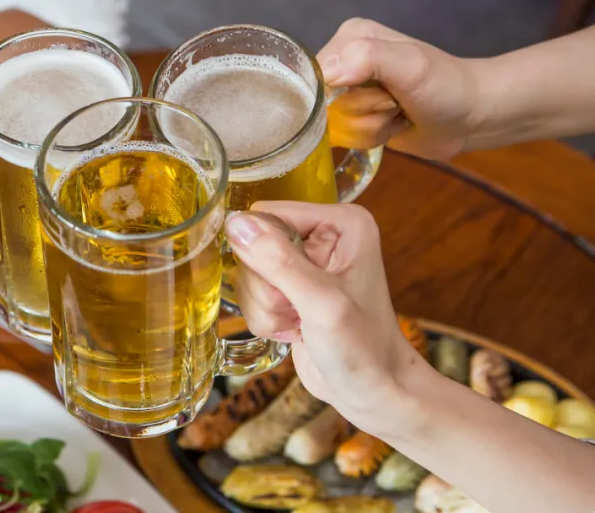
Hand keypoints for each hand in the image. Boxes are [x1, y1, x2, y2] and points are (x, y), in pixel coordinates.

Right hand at [226, 202, 424, 435]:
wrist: (373, 392)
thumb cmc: (363, 350)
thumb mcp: (322, 303)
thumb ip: (279, 262)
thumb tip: (235, 224)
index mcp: (340, 222)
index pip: (267, 215)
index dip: (263, 253)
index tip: (288, 288)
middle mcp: (321, 235)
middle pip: (253, 245)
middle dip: (265, 288)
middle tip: (297, 310)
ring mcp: (304, 261)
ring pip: (248, 273)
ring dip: (265, 307)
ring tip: (299, 323)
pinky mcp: (290, 286)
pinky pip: (250, 292)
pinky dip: (265, 318)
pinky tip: (293, 329)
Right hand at [318, 18, 485, 158]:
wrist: (472, 117)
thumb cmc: (445, 86)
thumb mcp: (410, 65)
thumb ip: (368, 58)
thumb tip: (326, 75)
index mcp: (348, 38)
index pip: (315, 76)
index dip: (340, 95)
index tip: (377, 93)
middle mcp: (343, 61)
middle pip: (323, 104)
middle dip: (361, 114)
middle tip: (393, 105)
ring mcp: (349, 91)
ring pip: (335, 125)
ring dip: (370, 127)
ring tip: (396, 115)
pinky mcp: (356, 115)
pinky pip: (344, 137)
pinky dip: (371, 137)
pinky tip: (393, 126)